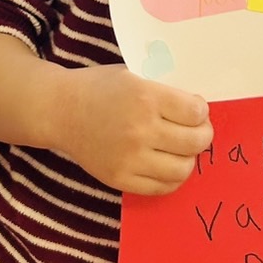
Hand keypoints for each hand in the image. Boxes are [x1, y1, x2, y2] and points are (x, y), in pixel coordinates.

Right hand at [54, 64, 213, 195]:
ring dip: (189, 158)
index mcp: (145, 97)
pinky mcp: (120, 179)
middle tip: (197, 130)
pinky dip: (171, 177)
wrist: (60, 111)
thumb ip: (164, 89)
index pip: (196, 112)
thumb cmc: (99, 88)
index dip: (201, 111)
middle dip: (203, 135)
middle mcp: (139, 129)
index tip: (196, 110)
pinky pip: (162, 187)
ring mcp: (129, 158)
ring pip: (183, 169)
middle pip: (195, 142)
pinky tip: (166, 164)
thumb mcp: (133, 74)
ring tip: (181, 149)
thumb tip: (200, 108)